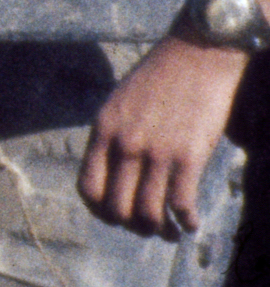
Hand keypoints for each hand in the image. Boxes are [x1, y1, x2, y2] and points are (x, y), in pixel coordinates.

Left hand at [82, 35, 247, 234]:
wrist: (198, 53)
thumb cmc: (162, 77)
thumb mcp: (122, 103)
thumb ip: (116, 135)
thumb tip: (117, 170)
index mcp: (103, 130)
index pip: (88, 188)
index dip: (101, 212)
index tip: (118, 218)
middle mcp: (124, 145)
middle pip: (117, 209)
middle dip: (132, 227)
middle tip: (149, 229)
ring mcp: (156, 152)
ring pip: (148, 214)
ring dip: (160, 232)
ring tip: (171, 233)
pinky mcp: (189, 156)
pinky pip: (180, 205)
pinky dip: (185, 222)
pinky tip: (190, 223)